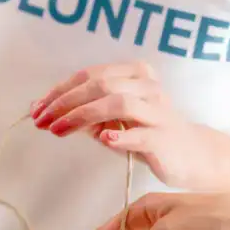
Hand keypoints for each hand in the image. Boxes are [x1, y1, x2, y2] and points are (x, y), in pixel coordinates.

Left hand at [31, 62, 215, 187]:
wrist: (191, 155)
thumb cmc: (146, 133)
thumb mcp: (111, 119)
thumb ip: (83, 112)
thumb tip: (42, 109)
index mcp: (134, 73)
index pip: (90, 75)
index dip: (60, 91)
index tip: (38, 109)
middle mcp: (148, 86)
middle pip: (102, 85)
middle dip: (66, 102)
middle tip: (42, 121)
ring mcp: (158, 111)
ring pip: (118, 102)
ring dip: (83, 115)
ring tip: (59, 129)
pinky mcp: (165, 137)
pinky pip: (141, 133)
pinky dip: (121, 135)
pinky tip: (104, 139)